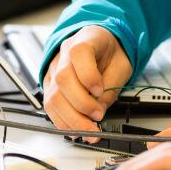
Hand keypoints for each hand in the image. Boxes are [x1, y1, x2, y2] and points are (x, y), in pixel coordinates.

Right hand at [43, 25, 131, 139]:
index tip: (100, 91)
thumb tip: (99, 110)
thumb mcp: (121, 65)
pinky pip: (50, 107)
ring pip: (53, 96)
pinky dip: (63, 122)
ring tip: (89, 130)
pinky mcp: (49, 86)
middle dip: (82, 104)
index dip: (88, 75)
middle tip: (97, 117)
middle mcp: (64, 54)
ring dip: (72, 119)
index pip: (79, 52)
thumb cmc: (111, 54)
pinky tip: (76, 130)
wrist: (100, 48)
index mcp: (86, 39)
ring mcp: (53, 70)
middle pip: (63, 78)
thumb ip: (111, 86)